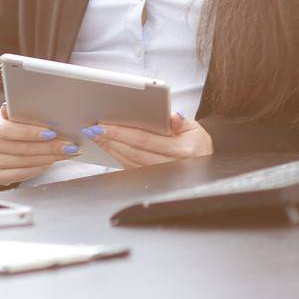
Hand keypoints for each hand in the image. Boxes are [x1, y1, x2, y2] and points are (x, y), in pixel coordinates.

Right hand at [0, 104, 83, 185]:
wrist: (5, 141)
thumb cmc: (15, 125)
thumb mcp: (17, 114)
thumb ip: (24, 112)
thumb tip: (41, 106)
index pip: (8, 130)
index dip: (30, 132)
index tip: (52, 133)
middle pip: (18, 148)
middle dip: (47, 147)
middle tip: (68, 146)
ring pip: (21, 162)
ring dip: (47, 158)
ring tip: (65, 153)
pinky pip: (19, 175)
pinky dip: (38, 169)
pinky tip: (50, 162)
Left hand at [86, 113, 212, 168]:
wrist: (206, 165)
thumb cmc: (197, 143)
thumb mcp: (194, 128)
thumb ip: (181, 121)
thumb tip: (173, 116)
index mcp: (182, 151)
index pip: (144, 140)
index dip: (121, 132)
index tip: (103, 125)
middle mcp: (171, 167)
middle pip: (133, 152)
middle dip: (110, 140)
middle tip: (93, 129)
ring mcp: (161, 177)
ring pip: (129, 163)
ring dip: (110, 149)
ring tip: (96, 136)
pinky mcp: (152, 181)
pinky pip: (130, 170)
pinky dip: (116, 158)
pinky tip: (108, 148)